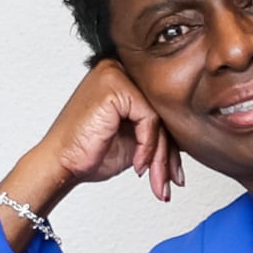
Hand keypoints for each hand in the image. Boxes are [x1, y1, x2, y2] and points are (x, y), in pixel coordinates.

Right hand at [0, 61, 178, 242]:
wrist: (61, 165)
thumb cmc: (89, 152)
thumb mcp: (134, 140)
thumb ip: (157, 130)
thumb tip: (190, 134)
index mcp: (122, 79)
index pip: (159, 109)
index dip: (169, 144)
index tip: (174, 173)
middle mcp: (118, 70)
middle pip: (161, 112)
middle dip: (168, 154)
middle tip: (170, 182)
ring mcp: (115, 74)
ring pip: (158, 118)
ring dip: (160, 157)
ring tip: (157, 181)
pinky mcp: (114, 86)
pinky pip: (149, 119)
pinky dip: (148, 146)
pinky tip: (138, 165)